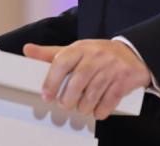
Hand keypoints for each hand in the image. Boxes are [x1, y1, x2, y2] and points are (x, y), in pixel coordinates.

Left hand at [23, 39, 149, 119]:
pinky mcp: (123, 80)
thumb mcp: (75, 50)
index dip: (52, 81)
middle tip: (65, 105)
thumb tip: (27, 49)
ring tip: (80, 108)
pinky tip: (96, 111)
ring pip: (93, 93)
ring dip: (84, 107)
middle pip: (78, 81)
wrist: (131, 53)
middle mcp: (96, 56)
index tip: (46, 95)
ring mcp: (111, 68)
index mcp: (81, 48)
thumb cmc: (97, 54)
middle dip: (68, 98)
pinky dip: (101, 110)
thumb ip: (51, 53)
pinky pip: (110, 100)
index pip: (62, 62)